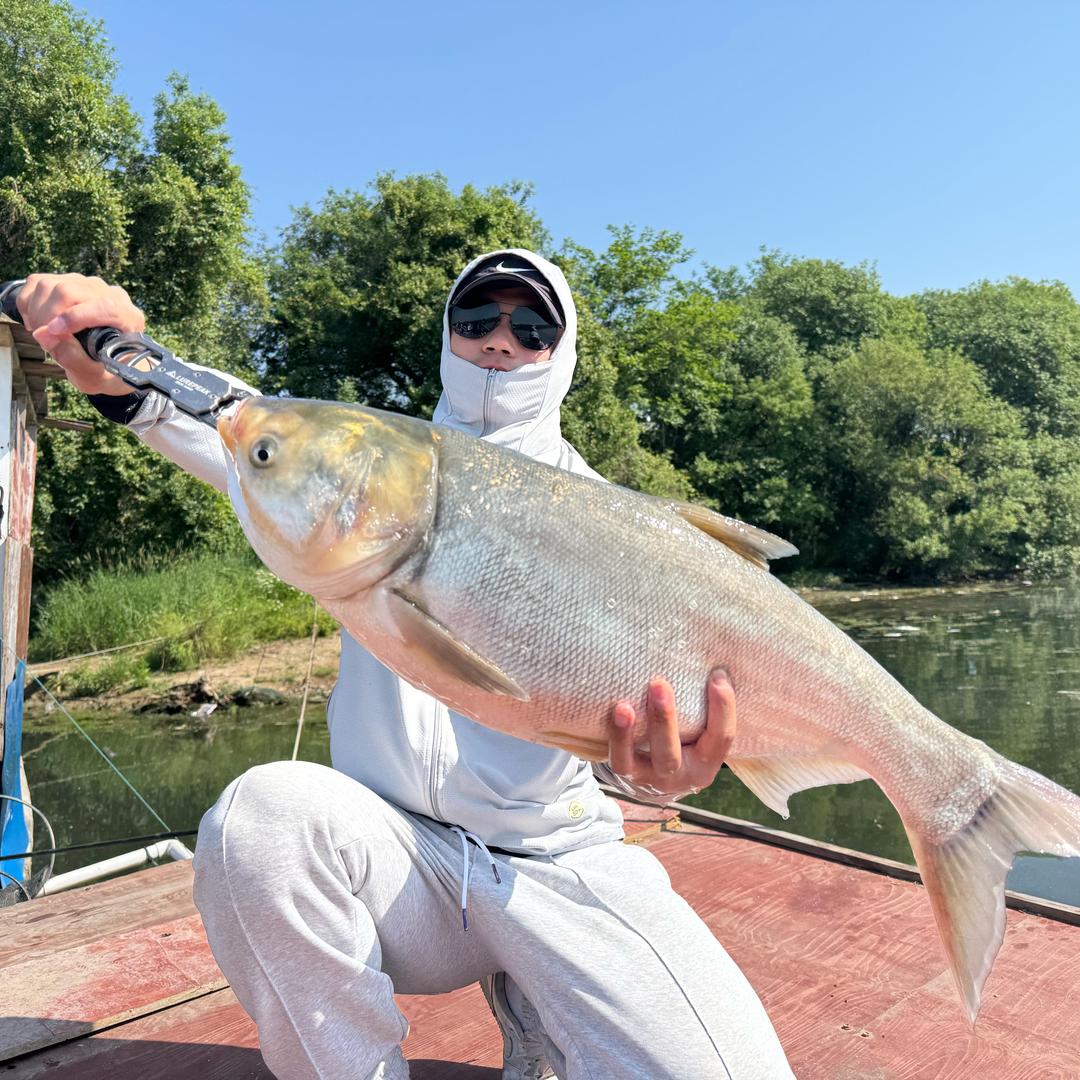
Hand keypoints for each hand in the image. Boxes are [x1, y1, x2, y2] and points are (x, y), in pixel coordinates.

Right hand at [17, 273, 145, 395]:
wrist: (108, 362)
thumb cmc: (106, 371)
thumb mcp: (93, 376)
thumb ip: (72, 358)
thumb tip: (42, 334)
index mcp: (129, 319)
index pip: (104, 306)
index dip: (74, 317)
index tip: (54, 333)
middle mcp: (112, 295)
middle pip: (70, 290)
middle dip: (47, 315)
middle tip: (44, 339)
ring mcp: (89, 285)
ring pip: (51, 284)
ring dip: (37, 310)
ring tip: (43, 333)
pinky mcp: (70, 282)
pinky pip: (39, 282)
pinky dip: (29, 301)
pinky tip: (37, 321)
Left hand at [607, 668, 734, 798]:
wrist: (661, 783)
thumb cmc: (687, 743)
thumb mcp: (703, 733)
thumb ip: (706, 708)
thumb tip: (713, 664)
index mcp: (706, 763)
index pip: (722, 738)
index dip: (723, 708)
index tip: (716, 675)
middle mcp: (679, 775)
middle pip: (670, 753)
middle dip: (664, 718)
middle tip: (659, 684)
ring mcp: (650, 778)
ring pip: (636, 762)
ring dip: (627, 734)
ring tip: (623, 707)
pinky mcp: (627, 775)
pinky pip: (618, 761)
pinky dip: (615, 738)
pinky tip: (614, 712)